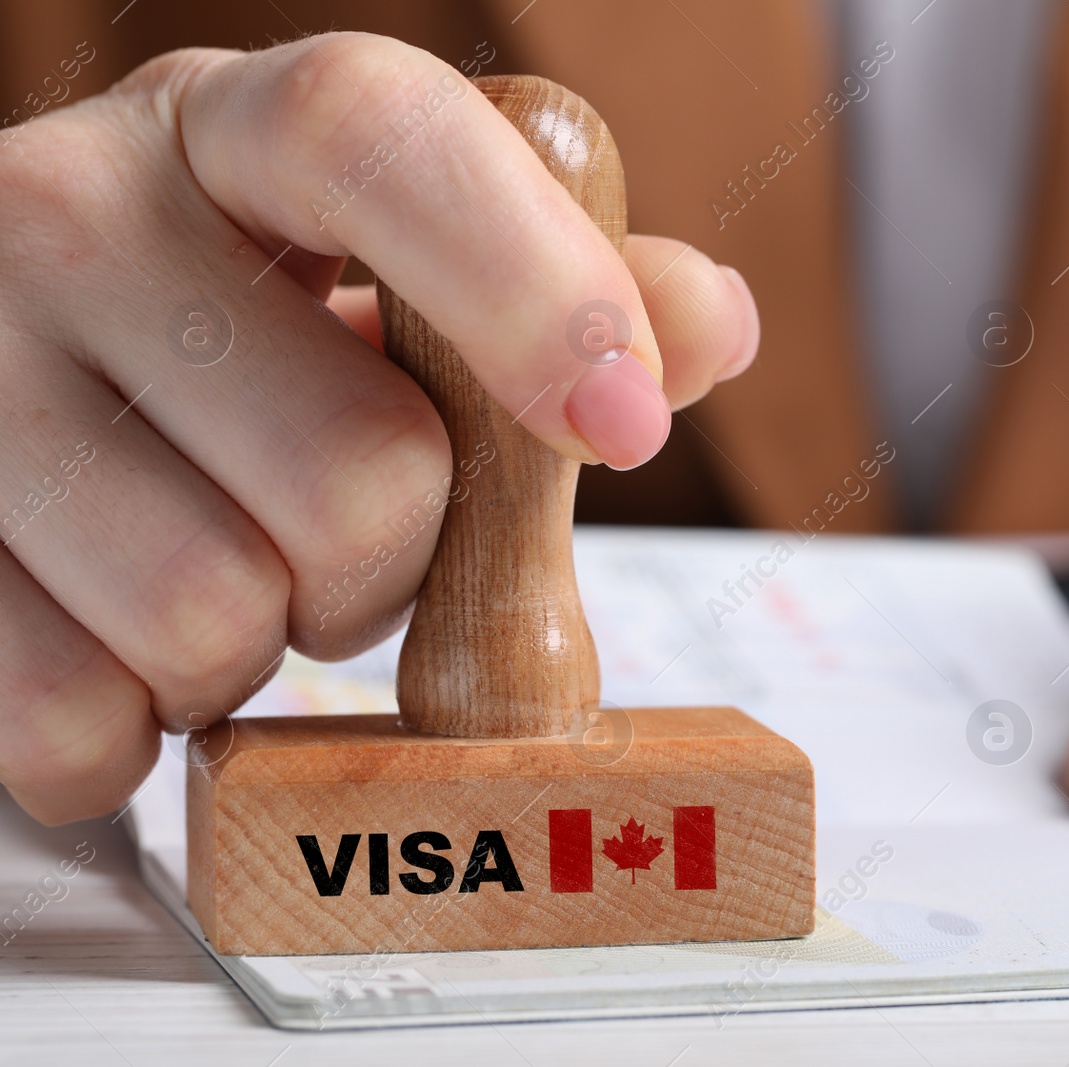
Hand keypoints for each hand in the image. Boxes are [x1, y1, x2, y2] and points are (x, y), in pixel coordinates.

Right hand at [0, 34, 757, 823]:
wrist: (7, 385)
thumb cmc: (242, 333)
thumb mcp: (392, 271)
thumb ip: (566, 295)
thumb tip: (708, 325)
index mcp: (231, 133)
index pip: (377, 140)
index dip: (529, 283)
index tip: (625, 421)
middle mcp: (66, 210)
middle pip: (361, 472)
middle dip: (391, 558)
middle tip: (333, 525)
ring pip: (219, 615)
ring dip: (264, 643)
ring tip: (217, 560)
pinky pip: (72, 718)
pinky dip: (133, 727)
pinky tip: (115, 634)